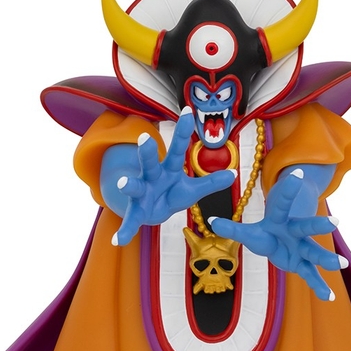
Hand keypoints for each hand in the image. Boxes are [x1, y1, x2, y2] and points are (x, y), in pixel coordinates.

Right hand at [112, 107, 236, 245]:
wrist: (153, 212)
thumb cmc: (172, 194)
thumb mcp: (192, 190)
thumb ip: (210, 183)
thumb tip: (233, 174)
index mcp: (168, 169)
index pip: (177, 148)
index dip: (183, 131)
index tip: (187, 111)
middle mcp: (151, 176)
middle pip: (150, 162)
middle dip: (147, 152)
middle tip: (145, 139)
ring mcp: (141, 193)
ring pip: (134, 186)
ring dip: (129, 184)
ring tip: (124, 183)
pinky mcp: (135, 212)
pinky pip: (129, 222)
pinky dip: (124, 231)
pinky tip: (117, 240)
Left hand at [209, 169, 346, 300]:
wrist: (283, 240)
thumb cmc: (266, 233)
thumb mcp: (249, 232)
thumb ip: (233, 229)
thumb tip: (211, 222)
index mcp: (281, 220)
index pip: (283, 203)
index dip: (288, 189)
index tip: (297, 174)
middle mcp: (295, 233)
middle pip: (306, 228)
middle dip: (319, 226)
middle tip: (335, 222)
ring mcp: (301, 249)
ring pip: (314, 253)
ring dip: (327, 258)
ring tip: (342, 265)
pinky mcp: (302, 264)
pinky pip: (311, 276)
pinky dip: (319, 287)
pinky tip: (329, 297)